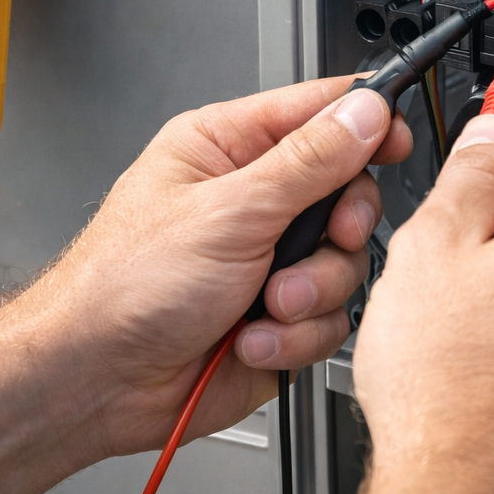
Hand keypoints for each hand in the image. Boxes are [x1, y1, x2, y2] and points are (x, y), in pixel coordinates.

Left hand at [0, 76, 410, 458]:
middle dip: (339, 227)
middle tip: (325, 237)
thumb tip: (365, 113)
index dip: (367, 123)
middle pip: (348, 192)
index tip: (396, 140)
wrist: (96, 381)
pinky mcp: (277, 317)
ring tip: (264, 302)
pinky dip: (294, 335)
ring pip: (345, 263)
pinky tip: (250, 337)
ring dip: (310, 290)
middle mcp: (252, 201)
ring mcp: (267, 261)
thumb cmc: (124, 284)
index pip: (319, 112)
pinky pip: (328, 319)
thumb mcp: (228, 209)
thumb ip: (308, 161)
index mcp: (228, 149)